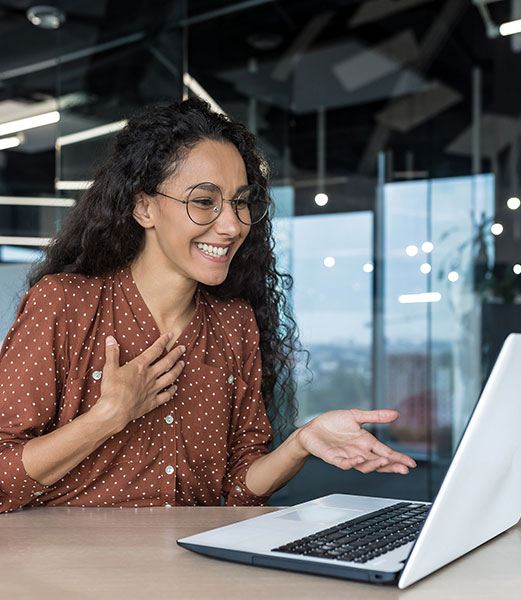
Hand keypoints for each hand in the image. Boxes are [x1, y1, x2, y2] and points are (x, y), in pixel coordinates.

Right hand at [94, 333, 184, 431]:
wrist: (115, 411)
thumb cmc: (112, 389)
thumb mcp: (110, 368)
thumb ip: (112, 352)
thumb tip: (110, 338)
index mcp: (140, 366)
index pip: (155, 350)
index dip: (163, 341)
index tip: (170, 335)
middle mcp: (150, 376)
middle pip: (167, 362)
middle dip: (176, 354)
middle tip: (183, 348)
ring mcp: (153, 389)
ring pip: (170, 377)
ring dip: (178, 369)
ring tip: (183, 364)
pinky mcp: (153, 402)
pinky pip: (166, 395)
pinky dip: (172, 391)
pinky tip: (175, 387)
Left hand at [295, 409, 415, 474]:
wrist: (312, 429)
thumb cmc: (332, 423)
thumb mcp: (356, 416)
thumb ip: (375, 416)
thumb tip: (395, 414)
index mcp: (366, 442)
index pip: (386, 452)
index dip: (398, 458)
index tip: (411, 463)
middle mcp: (359, 451)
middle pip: (379, 463)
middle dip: (392, 466)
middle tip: (404, 468)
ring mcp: (348, 457)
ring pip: (365, 466)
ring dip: (375, 464)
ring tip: (386, 461)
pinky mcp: (335, 458)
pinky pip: (346, 464)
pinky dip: (353, 463)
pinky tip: (359, 459)